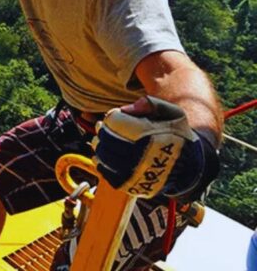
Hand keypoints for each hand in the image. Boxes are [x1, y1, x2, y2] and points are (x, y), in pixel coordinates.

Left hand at [94, 96, 215, 199]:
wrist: (189, 168)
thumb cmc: (178, 137)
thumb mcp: (173, 114)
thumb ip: (152, 104)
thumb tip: (126, 109)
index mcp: (151, 135)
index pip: (116, 122)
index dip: (112, 117)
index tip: (115, 115)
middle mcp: (142, 155)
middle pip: (108, 138)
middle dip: (104, 131)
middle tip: (104, 127)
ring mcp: (135, 173)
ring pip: (105, 156)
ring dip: (100, 146)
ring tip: (102, 140)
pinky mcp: (131, 186)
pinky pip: (107, 174)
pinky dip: (101, 164)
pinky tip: (103, 157)